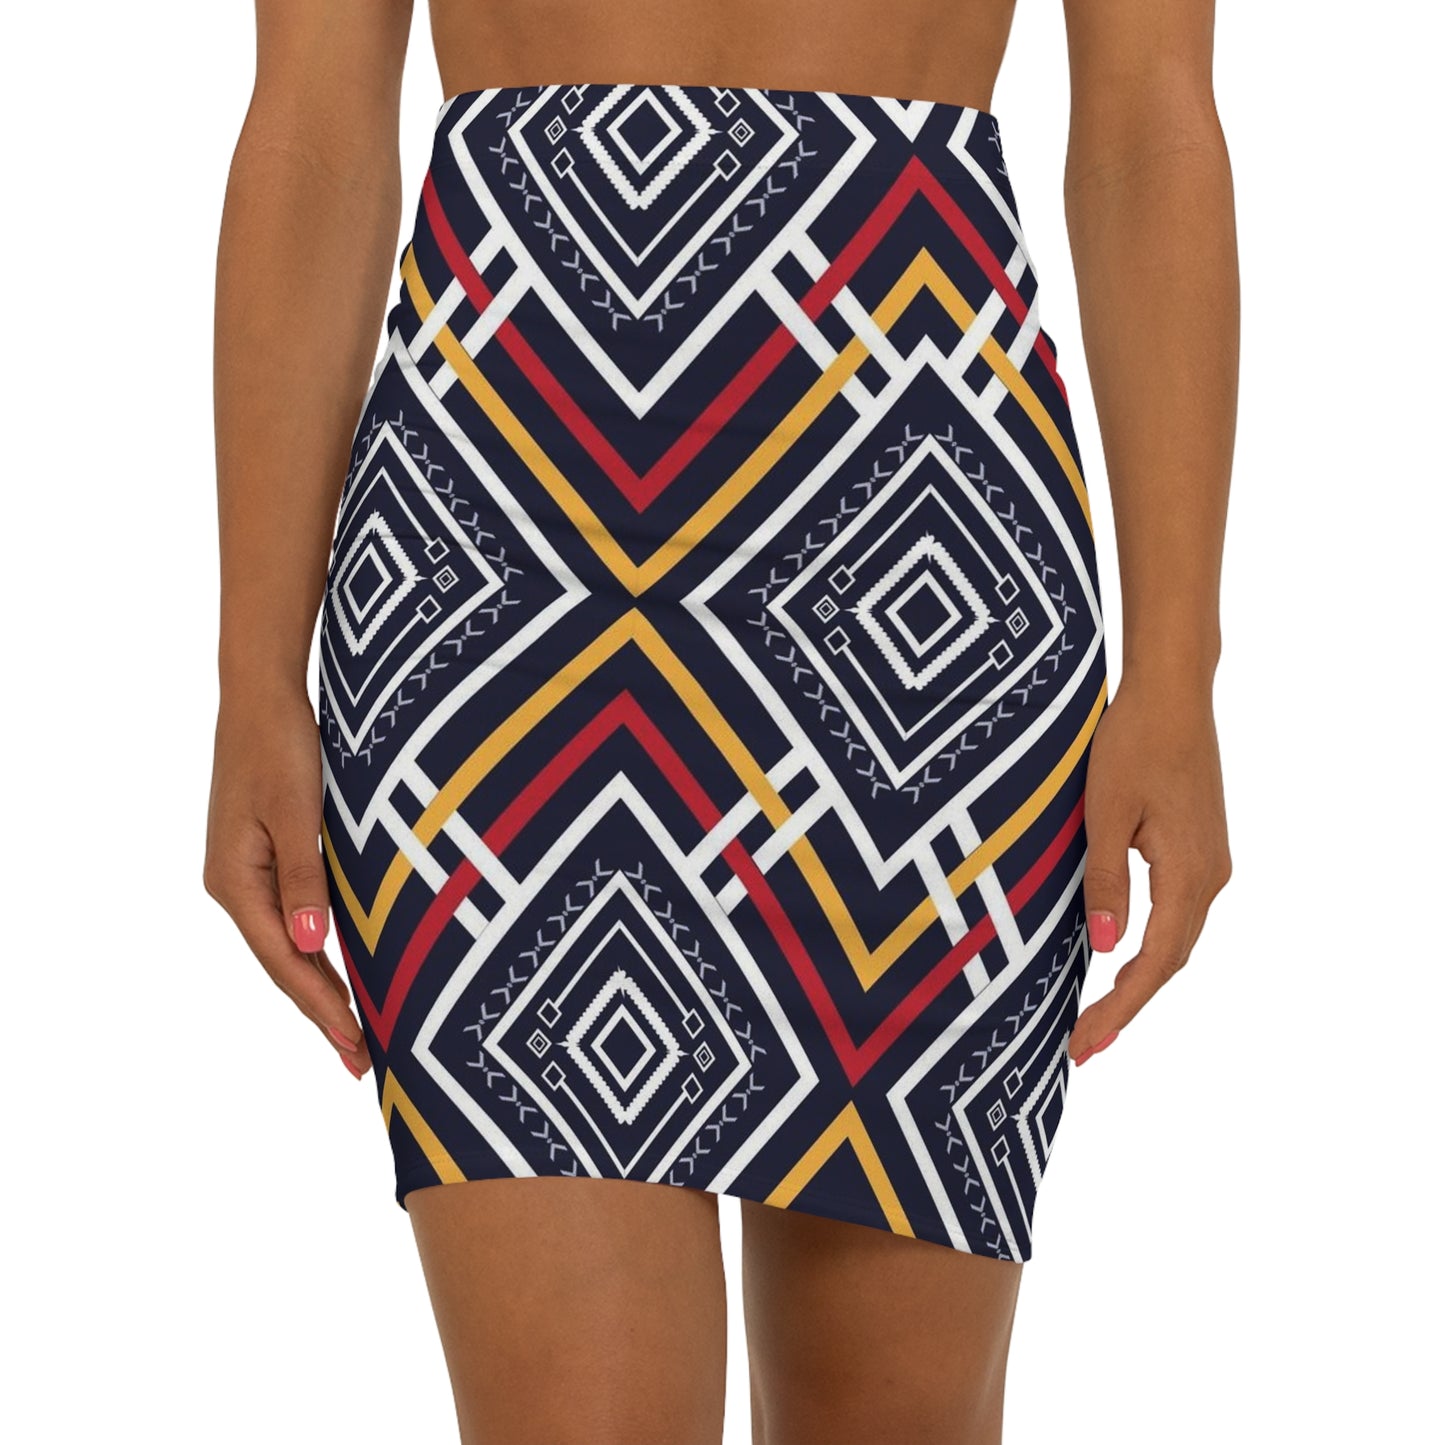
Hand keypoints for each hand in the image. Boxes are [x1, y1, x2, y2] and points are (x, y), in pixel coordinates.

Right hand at [203, 685, 370, 1078]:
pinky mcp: (267, 856)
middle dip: (324, 1012)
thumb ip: (304, 881)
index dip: (323, 1008)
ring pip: (289, 945)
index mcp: (236, 882)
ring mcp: (249, 873)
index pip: (286, 962)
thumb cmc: (281, 745)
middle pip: (284, 964)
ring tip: (355, 1031)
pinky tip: (341, 970)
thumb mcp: (295, 812)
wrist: (262, 695)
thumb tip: (310, 946)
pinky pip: (293, 918)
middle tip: (362, 1061)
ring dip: (322, 986)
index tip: (357, 1047)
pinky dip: (318, 950)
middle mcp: (236, 885)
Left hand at [1071, 675, 1231, 1064]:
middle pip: (1170, 960)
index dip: (1119, 1008)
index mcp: (1190, 875)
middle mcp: (1211, 876)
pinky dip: (1151, 947)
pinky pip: (1178, 913)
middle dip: (1126, 1006)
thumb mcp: (1105, 813)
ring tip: (1097, 1018)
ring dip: (1139, 981)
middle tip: (1083, 1047)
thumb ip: (1105, 882)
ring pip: (1176, 939)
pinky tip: (1123, 959)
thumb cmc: (1133, 743)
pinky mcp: (1200, 848)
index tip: (1085, 1045)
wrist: (1174, 694)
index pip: (1154, 963)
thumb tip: (1102, 949)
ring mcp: (1211, 862)